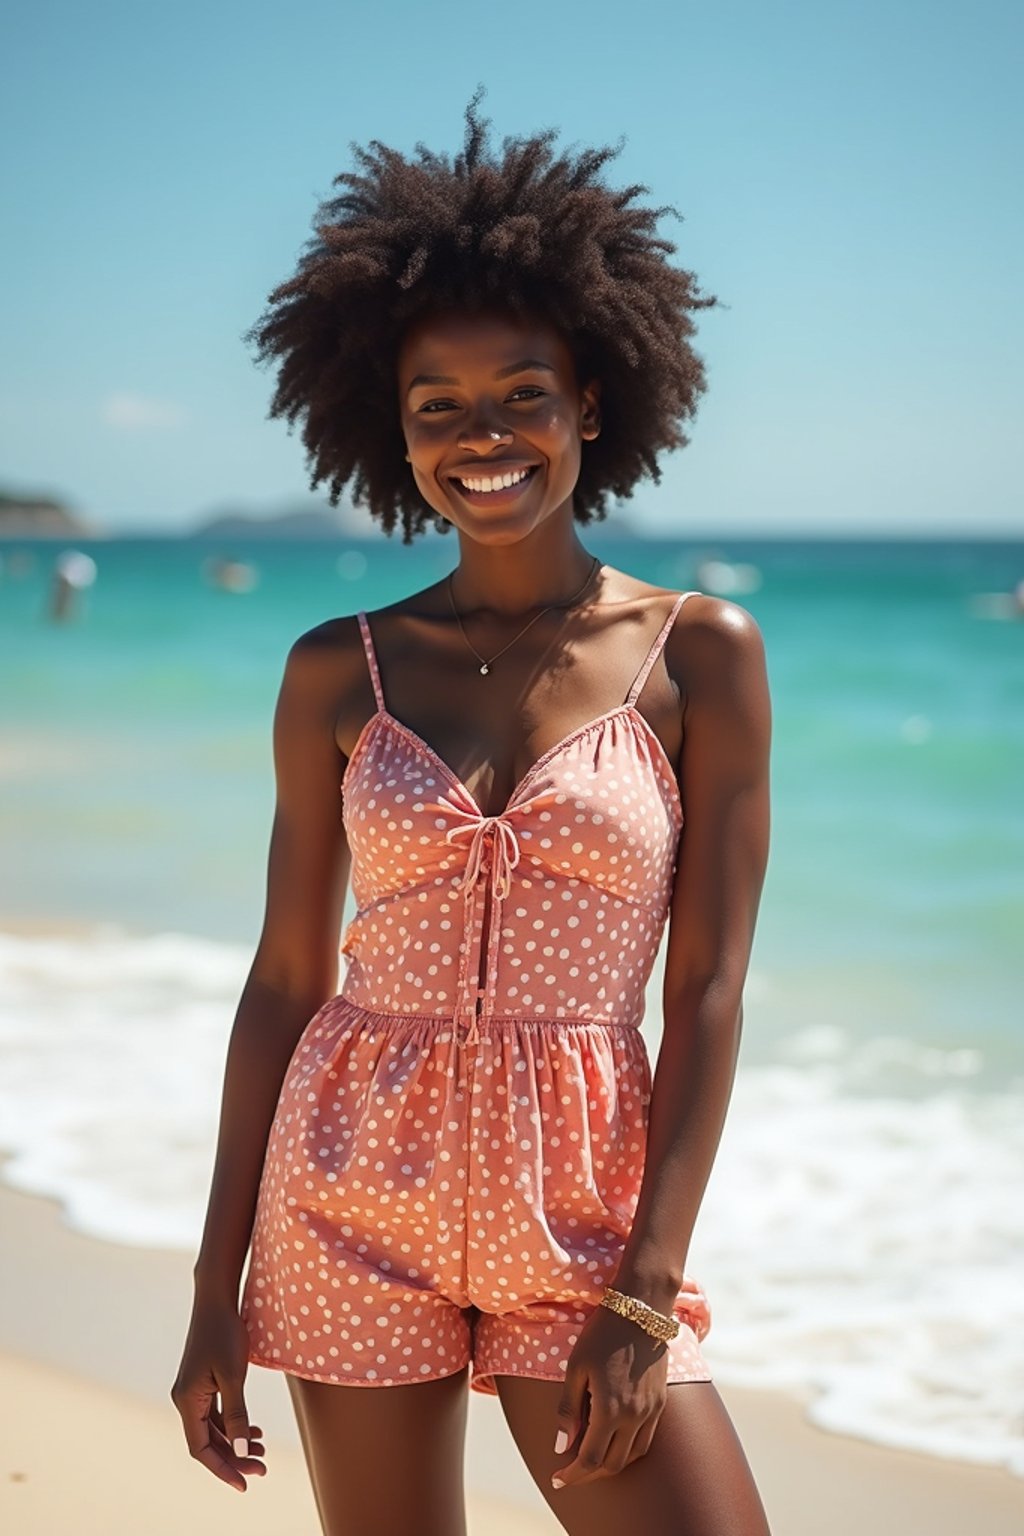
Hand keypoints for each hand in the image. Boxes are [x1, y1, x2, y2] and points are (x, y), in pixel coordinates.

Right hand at [170, 1298, 266, 1491]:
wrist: (216, 1299)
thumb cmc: (225, 1333)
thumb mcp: (234, 1376)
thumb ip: (236, 1414)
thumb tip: (240, 1449)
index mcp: (187, 1401)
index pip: (201, 1449)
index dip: (223, 1468)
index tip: (245, 1483)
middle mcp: (185, 1400)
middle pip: (207, 1441)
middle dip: (234, 1457)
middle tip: (263, 1466)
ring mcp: (193, 1391)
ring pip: (212, 1429)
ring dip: (234, 1442)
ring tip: (261, 1449)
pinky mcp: (202, 1382)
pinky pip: (215, 1414)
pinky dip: (232, 1425)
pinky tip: (252, 1431)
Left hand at [550, 1303, 669, 1490]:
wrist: (640, 1310)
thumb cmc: (601, 1335)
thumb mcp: (575, 1368)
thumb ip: (568, 1409)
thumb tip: (561, 1446)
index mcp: (610, 1410)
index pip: (590, 1460)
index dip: (572, 1475)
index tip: (556, 1479)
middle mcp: (635, 1417)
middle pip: (612, 1464)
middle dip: (588, 1474)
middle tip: (570, 1472)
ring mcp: (651, 1411)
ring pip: (632, 1456)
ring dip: (610, 1464)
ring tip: (590, 1459)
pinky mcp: (661, 1402)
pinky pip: (646, 1439)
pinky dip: (629, 1450)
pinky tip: (614, 1441)